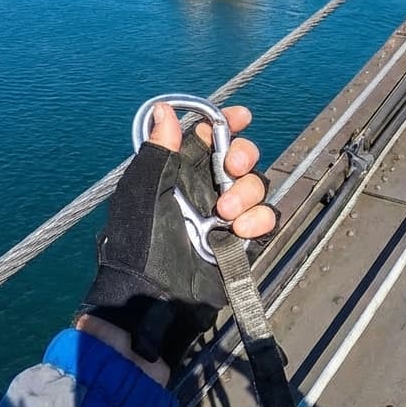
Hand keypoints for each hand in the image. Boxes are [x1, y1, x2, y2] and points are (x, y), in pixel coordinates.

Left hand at [77, 102, 275, 378]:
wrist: (153, 298)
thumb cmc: (139, 242)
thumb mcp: (142, 192)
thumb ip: (157, 150)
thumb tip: (163, 109)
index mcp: (180, 170)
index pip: (209, 136)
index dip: (227, 122)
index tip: (241, 117)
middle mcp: (206, 187)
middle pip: (241, 156)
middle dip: (243, 155)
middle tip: (231, 168)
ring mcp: (226, 214)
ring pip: (256, 185)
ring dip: (247, 193)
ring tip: (225, 214)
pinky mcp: (242, 240)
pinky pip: (266, 218)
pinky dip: (259, 219)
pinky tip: (240, 231)